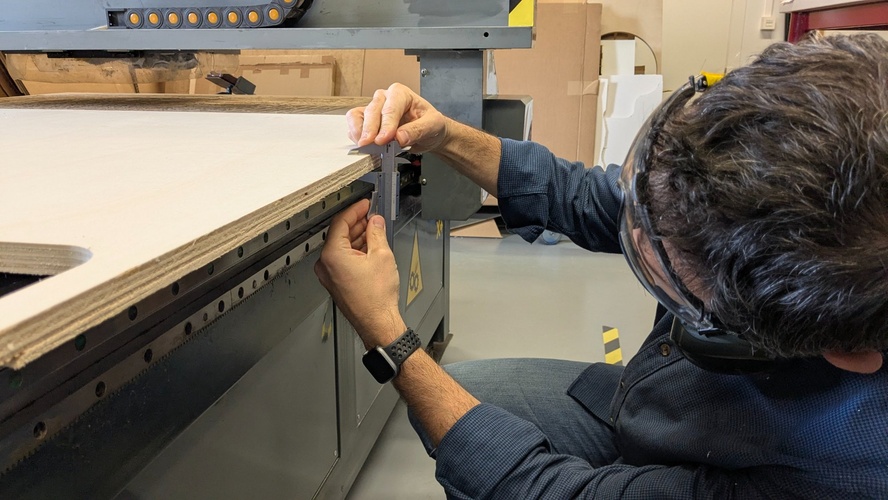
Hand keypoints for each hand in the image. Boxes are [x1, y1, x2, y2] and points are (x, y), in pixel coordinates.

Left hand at [314, 199, 405, 347]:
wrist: (377, 323)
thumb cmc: (376, 297)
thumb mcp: (382, 256)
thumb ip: (377, 233)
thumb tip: (375, 222)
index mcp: (332, 255)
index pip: (340, 223)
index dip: (355, 210)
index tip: (365, 204)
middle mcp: (325, 264)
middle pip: (340, 234)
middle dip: (357, 223)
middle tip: (373, 216)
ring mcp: (329, 275)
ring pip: (342, 247)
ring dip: (358, 237)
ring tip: (375, 231)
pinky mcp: (335, 282)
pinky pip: (342, 259)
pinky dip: (355, 251)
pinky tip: (370, 247)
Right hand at [347, 83, 449, 152]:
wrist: (428, 133)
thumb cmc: (430, 124)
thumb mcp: (432, 125)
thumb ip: (417, 130)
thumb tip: (400, 137)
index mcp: (400, 93)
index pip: (390, 107)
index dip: (386, 124)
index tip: (384, 139)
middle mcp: (384, 98)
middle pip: (372, 110)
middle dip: (370, 128)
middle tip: (371, 144)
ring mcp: (374, 109)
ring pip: (357, 116)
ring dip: (359, 131)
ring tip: (365, 145)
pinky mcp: (367, 122)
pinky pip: (354, 126)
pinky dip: (356, 136)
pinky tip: (364, 146)